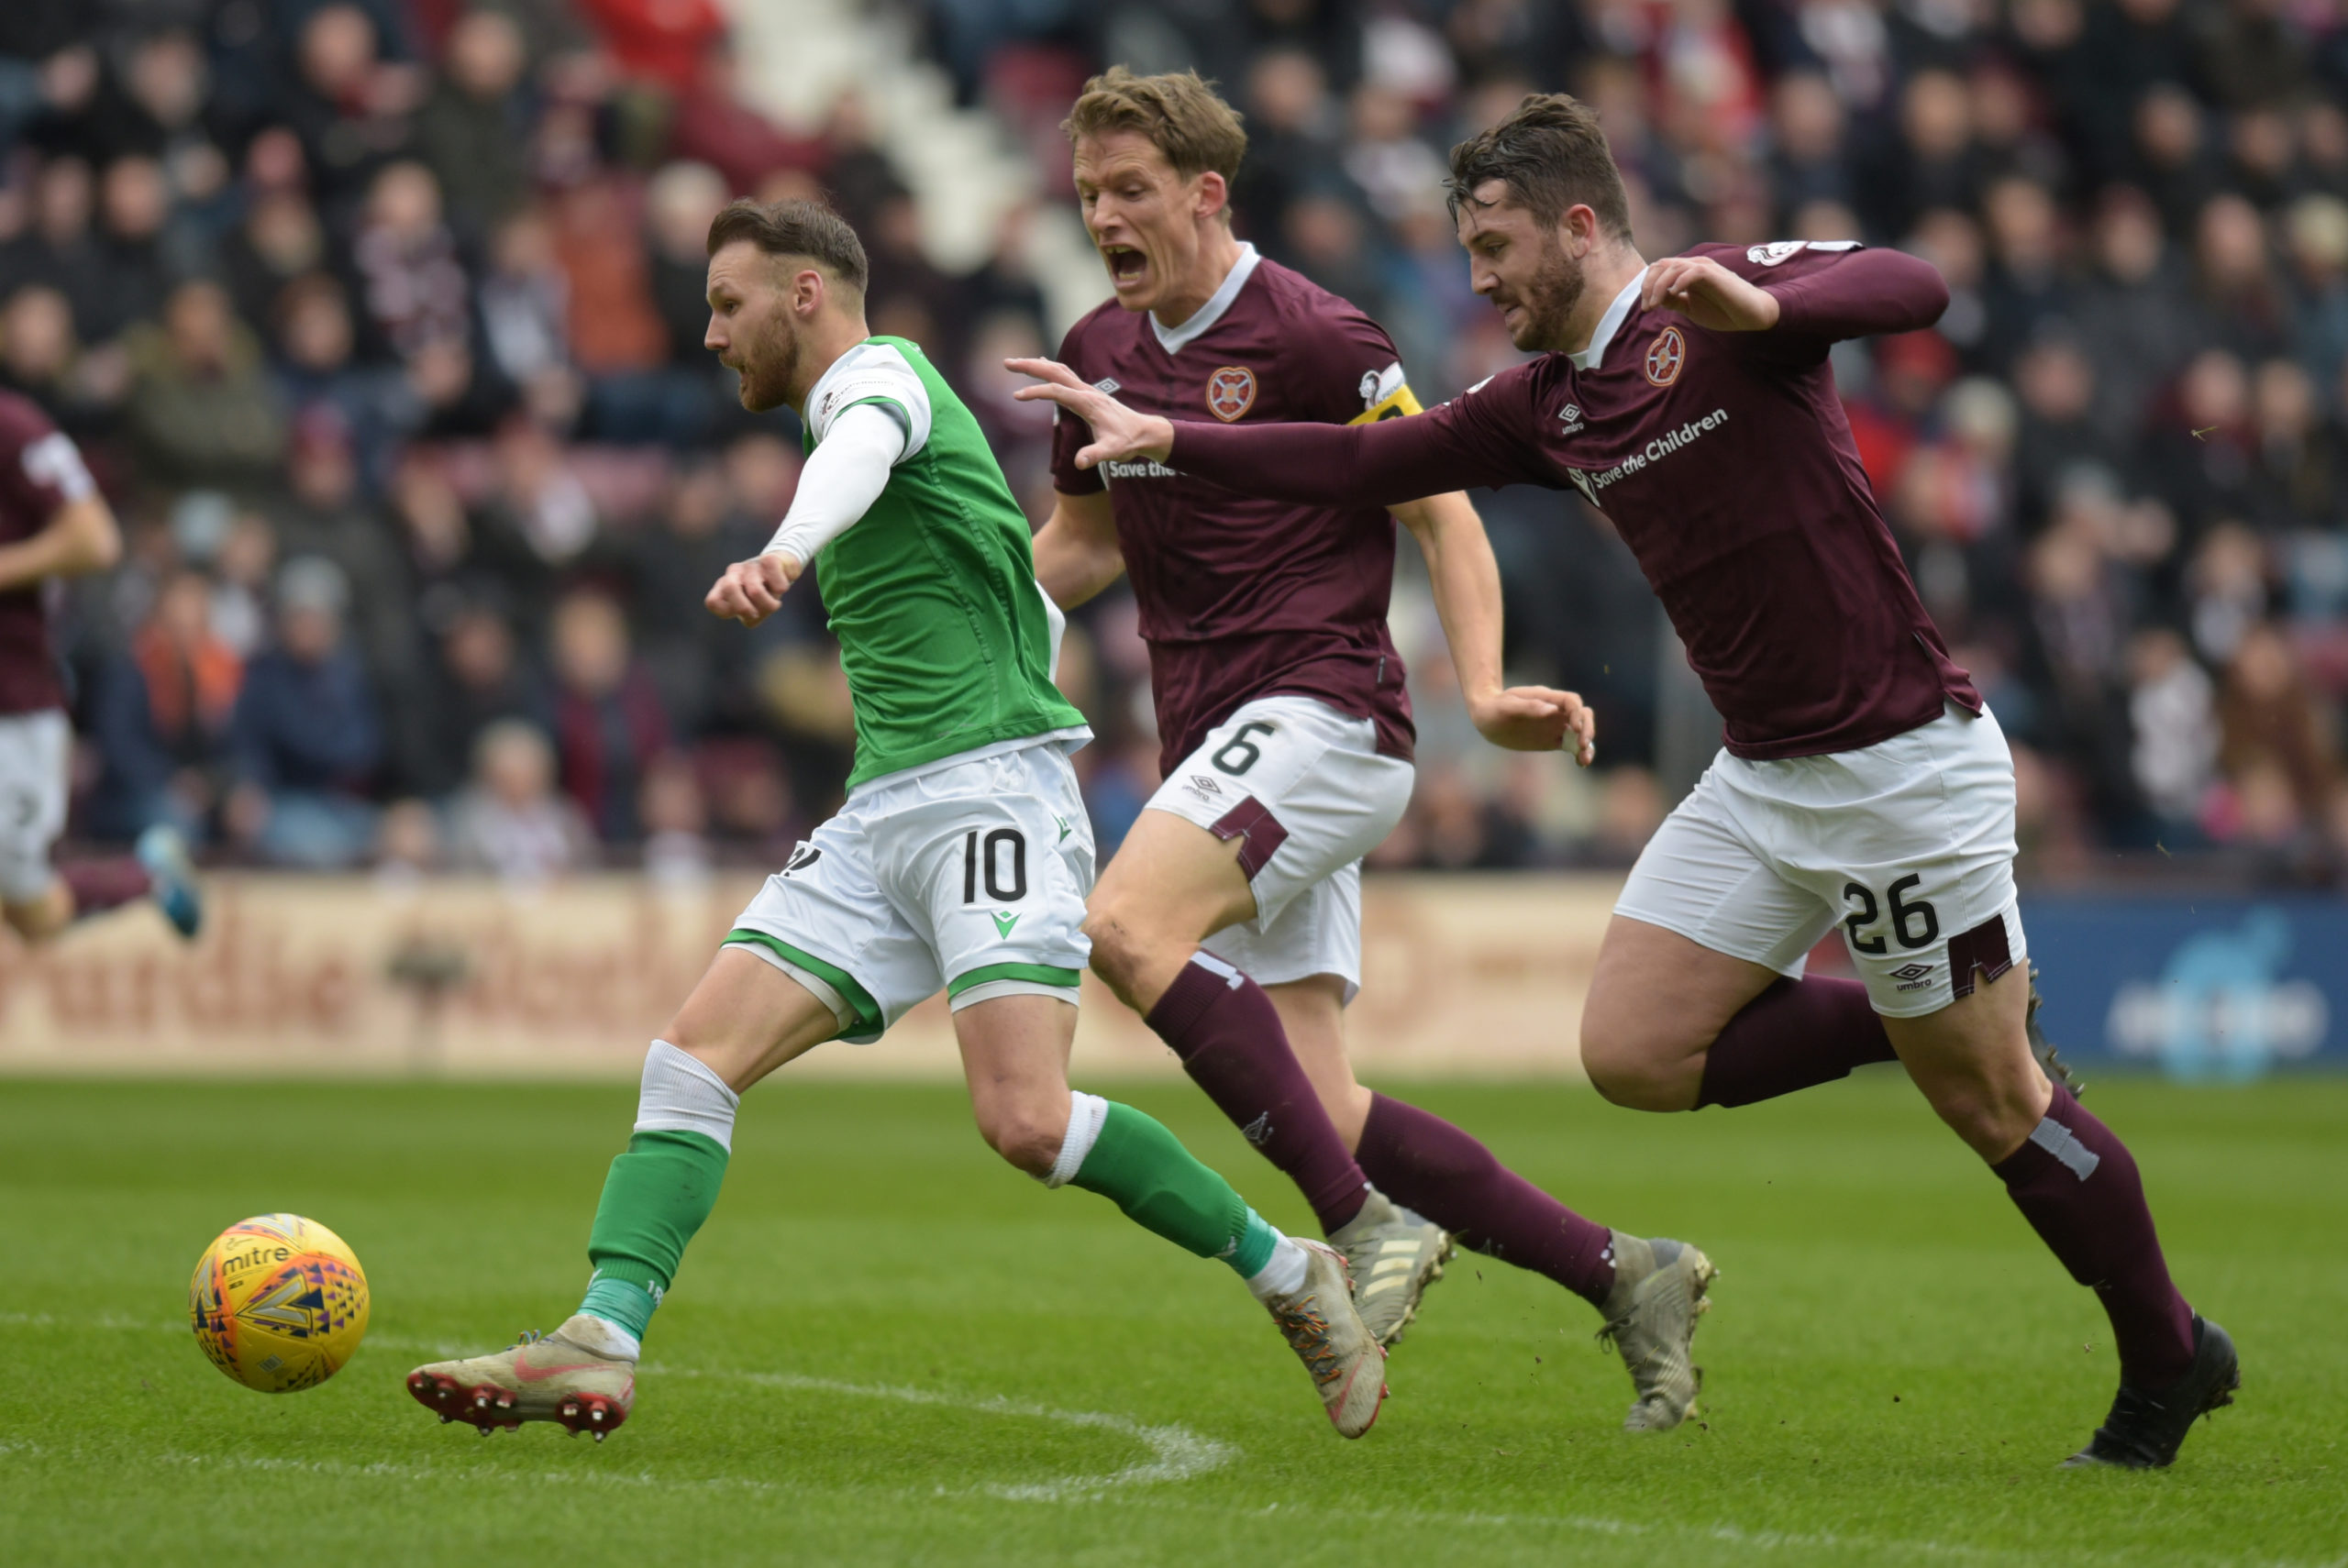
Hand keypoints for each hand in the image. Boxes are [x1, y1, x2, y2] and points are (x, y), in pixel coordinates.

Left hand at [705, 552, 800, 627]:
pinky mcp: (769, 559)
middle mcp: (734, 573)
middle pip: (729, 588)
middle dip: (745, 608)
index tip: (742, 614)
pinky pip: (772, 579)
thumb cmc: (765, 593)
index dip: (728, 612)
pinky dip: (781, 589)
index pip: (713, 602)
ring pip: (755, 591)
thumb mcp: (755, 611)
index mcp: (725, 586)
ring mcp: (751, 565)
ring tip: (774, 604)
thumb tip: (754, 612)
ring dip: (769, 605)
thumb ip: (751, 617)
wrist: (783, 567)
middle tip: (756, 614)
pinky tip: (781, 588)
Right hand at [1007, 358, 1175, 468]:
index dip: (1036, 392)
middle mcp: (1086, 391)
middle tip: (1007, 362)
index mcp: (1088, 402)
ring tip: (1016, 362)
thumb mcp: (1113, 452)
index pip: (1057, 391)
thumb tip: (1079, 463)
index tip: (1016, 396)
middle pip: (1054, 372)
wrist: (1145, 432)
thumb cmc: (1128, 442)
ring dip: (1036, 365)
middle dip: (1029, 366)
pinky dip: (1050, 368)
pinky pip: (1065, 375)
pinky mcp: (1087, 394)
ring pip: (1059, 370)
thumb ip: (1095, 455)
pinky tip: (1041, 364)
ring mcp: (1087, 390)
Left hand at [1469, 684, 1597, 764]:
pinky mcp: (1553, 740)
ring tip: (1585, 760)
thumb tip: (1552, 710)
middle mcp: (1556, 711)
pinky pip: (1572, 746)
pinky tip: (1581, 764)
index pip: (1571, 702)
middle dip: (1587, 729)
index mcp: (1547, 698)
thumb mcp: (1507, 706)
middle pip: (1582, 715)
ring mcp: (1556, 726)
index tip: (1574, 727)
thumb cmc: (1495, 707)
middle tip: (1582, 744)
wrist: (1487, 718)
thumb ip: (1529, 707)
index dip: (1577, 713)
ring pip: (1581, 732)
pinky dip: (1579, 754)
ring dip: (1587, 744)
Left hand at [1640, 256, 1780, 332]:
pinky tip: (1675, 295)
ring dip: (1660, 286)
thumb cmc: (1723, 311)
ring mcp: (1705, 268)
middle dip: (1649, 285)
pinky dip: (1680, 281)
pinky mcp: (1715, 274)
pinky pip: (1693, 271)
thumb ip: (1673, 302)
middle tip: (1647, 307)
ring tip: (1656, 304)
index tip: (1646, 308)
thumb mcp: (1691, 308)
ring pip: (1673, 267)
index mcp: (1686, 273)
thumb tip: (1654, 299)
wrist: (1750, 315)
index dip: (1647, 286)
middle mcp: (1694, 266)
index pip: (1658, 269)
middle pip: (1661, 264)